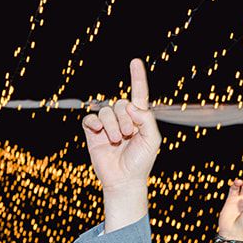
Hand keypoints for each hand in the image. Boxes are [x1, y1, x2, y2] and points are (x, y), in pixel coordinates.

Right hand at [83, 59, 161, 209]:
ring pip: (105, 111)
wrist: (124, 180)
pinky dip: (94, 123)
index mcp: (139, 118)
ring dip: (112, 125)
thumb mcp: (152, 139)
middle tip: (127, 135)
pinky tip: (98, 132)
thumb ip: (146, 119)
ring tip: (116, 140)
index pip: (139, 93)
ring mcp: (107, 126)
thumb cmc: (141, 161)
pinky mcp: (93, 133)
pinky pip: (90, 119)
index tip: (135, 61)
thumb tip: (130, 106)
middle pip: (120, 103)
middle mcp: (122, 119)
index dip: (137, 77)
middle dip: (124, 118)